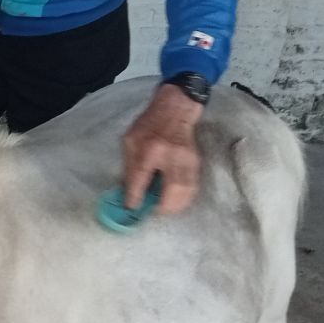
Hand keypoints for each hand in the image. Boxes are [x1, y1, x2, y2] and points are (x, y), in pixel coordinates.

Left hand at [121, 84, 204, 214]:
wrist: (175, 110)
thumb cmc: (149, 124)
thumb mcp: (130, 140)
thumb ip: (129, 165)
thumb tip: (128, 189)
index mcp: (150, 147)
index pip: (142, 176)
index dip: (136, 195)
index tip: (131, 208)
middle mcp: (171, 155)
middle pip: (172, 188)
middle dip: (163, 206)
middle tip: (153, 212)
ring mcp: (187, 159)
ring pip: (186, 190)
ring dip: (175, 205)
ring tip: (164, 210)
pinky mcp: (195, 162)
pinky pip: (193, 186)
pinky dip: (185, 198)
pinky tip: (175, 201)